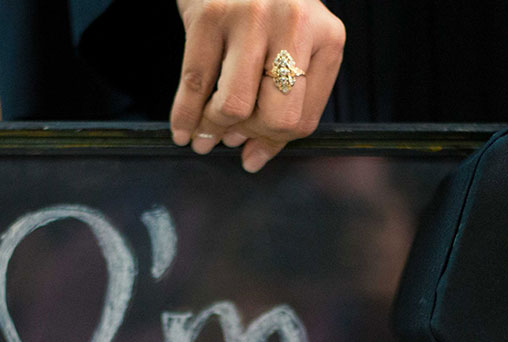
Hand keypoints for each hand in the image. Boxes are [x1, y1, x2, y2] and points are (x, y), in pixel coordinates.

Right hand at [170, 0, 345, 172]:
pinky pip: (194, 83)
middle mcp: (295, 25)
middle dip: (246, 135)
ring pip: (234, 105)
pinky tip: (181, 130)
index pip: (304, 118)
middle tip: (228, 137)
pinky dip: (184, 116)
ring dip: (213, 128)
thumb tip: (253, 161)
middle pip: (275, 117)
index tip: (250, 150)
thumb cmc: (266, 7)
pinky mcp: (209, 14)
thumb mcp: (292, 44)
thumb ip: (284, 102)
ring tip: (203, 133)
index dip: (273, 142)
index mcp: (326, 37)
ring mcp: (251, 18)